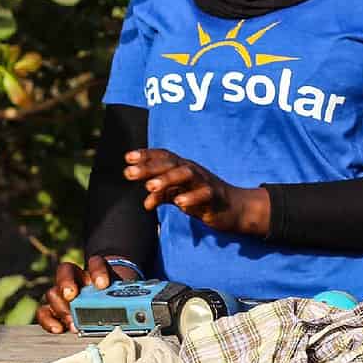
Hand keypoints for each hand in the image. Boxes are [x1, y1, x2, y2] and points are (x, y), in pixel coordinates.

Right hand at [35, 255, 140, 333]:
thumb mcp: (123, 298)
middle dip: (68, 286)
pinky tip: (58, 329)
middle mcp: (78, 279)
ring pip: (53, 292)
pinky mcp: (57, 311)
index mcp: (96, 272)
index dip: (97, 270)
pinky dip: (48, 319)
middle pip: (66, 272)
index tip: (102, 284)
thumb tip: (144, 313)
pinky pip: (45, 312)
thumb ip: (128, 301)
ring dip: (61, 307)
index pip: (94, 262)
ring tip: (72, 322)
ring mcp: (64, 294)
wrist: (108, 307)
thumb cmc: (117, 302)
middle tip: (73, 299)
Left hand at [123, 148, 269, 235]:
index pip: (163, 156)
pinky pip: (204, 195)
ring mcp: (204, 182)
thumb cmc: (203, 198)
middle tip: (130, 173)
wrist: (235, 208)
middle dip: (149, 167)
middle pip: (170, 163)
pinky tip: (179, 204)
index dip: (146, 155)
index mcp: (182, 167)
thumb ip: (162, 196)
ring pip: (186, 174)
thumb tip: (145, 203)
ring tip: (150, 187)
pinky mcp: (215, 196)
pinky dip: (191, 198)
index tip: (127, 157)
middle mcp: (192, 170)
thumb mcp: (180, 195)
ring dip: (167, 179)